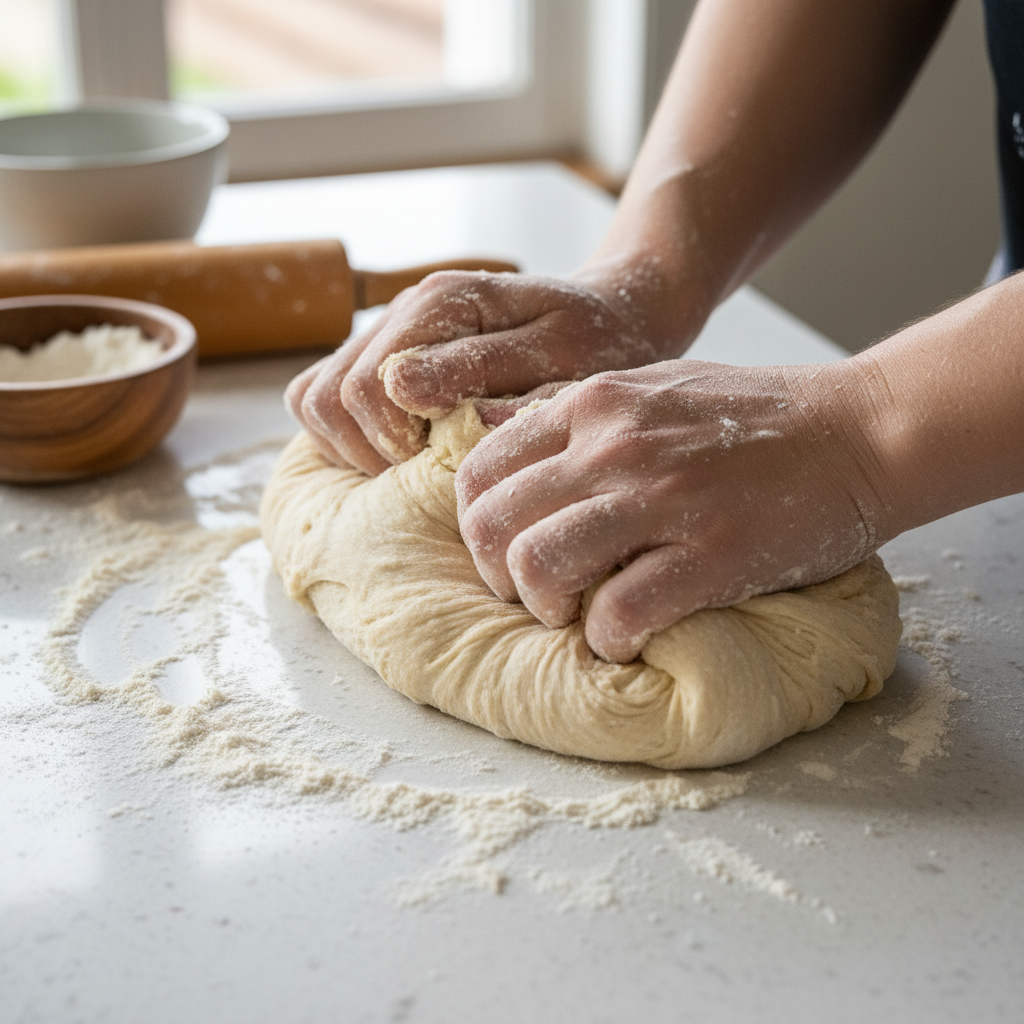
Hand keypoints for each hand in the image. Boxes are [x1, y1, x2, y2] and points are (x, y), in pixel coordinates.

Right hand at [285, 268, 688, 475]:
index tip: (438, 461)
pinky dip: (346, 434)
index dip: (391, 443)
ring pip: (315, 398)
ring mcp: (389, 332)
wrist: (614, 315)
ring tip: (414, 461)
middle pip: (328, 398)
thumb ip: (482, 367)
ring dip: (353, 445)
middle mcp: (403, 310)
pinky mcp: (386, 356)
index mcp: (441, 303)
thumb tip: (400, 388)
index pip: (364, 389)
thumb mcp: (561, 356)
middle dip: (371, 450)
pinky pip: (324, 397)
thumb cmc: (598, 342)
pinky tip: (400, 449)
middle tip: (429, 468)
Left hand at [455, 360, 892, 662]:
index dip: (478, 524)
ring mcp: (662, 499)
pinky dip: (610, 638)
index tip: (507, 551)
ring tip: (576, 614)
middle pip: (493, 525)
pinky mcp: (710, 555)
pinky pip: (619, 614)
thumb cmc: (756, 414)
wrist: (860, 431)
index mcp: (595, 404)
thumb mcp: (653, 385)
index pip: (480, 470)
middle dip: (497, 575)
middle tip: (533, 594)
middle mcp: (614, 446)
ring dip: (544, 607)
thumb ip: (575, 413)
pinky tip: (629, 634)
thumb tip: (497, 438)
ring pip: (539, 568)